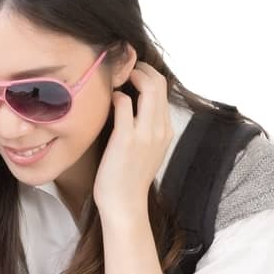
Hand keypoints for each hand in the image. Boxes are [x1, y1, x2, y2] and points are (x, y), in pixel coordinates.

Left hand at [92, 61, 172, 216]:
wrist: (125, 204)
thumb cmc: (128, 178)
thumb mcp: (147, 151)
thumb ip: (146, 129)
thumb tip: (133, 108)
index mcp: (166, 131)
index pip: (164, 90)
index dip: (148, 76)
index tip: (132, 74)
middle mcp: (160, 129)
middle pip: (159, 83)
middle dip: (141, 69)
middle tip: (124, 70)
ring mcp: (145, 133)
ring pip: (148, 87)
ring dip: (131, 76)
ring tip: (116, 80)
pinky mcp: (126, 138)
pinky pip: (125, 103)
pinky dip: (116, 95)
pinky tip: (107, 100)